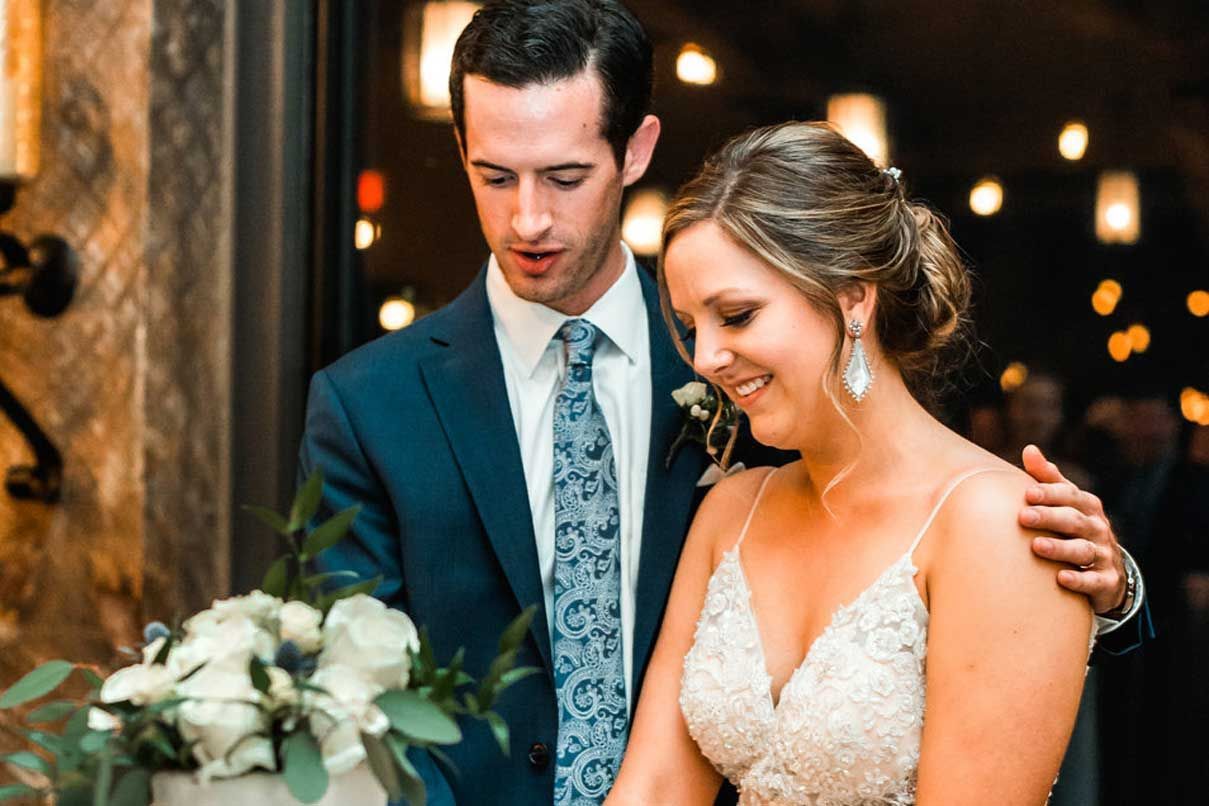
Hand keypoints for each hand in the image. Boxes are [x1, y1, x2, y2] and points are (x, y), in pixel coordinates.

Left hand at [1019, 444, 1126, 614]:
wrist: (1107, 571)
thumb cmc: (1075, 528)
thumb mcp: (1066, 503)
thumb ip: (1048, 478)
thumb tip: (1029, 449)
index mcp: (1087, 506)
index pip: (1070, 496)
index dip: (1050, 494)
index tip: (1028, 493)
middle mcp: (1098, 528)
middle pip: (1074, 521)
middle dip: (1049, 517)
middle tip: (1023, 517)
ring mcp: (1104, 555)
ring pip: (1083, 550)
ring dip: (1060, 548)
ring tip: (1036, 546)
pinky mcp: (1107, 581)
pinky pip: (1094, 581)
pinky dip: (1079, 580)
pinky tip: (1061, 578)